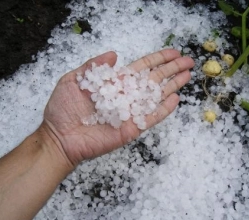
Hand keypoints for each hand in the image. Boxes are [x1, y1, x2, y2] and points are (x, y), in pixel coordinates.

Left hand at [41, 49, 193, 166]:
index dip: (158, 59)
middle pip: (154, 79)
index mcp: (115, 83)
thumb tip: (114, 53)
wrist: (59, 137)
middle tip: (189, 61)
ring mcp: (130, 112)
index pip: (142, 68)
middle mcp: (126, 96)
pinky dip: (164, 109)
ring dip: (173, 86)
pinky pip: (151, 117)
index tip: (173, 52)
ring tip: (188, 75)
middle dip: (172, 69)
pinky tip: (176, 99)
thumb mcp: (73, 80)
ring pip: (156, 96)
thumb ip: (94, 66)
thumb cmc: (63, 109)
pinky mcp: (131, 128)